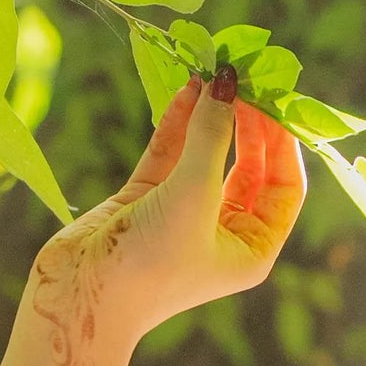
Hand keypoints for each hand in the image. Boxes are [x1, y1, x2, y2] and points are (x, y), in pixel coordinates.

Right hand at [26, 81, 305, 365]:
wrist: (81, 296)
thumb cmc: (151, 260)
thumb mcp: (192, 195)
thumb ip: (211, 136)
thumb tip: (226, 82)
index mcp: (252, 248)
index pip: (284, 185)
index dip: (283, 141)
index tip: (273, 97)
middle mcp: (224, 231)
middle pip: (250, 166)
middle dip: (248, 122)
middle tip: (244, 77)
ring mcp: (184, 212)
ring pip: (208, 153)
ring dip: (211, 115)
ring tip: (213, 70)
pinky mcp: (146, 198)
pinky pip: (172, 152)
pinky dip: (178, 122)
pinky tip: (186, 88)